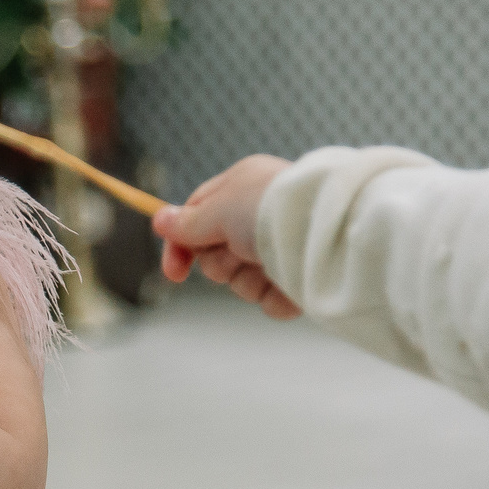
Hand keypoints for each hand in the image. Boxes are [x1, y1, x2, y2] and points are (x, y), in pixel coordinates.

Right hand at [153, 153, 300, 319]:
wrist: (327, 232)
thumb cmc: (271, 208)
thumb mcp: (219, 208)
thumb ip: (188, 221)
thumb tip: (160, 220)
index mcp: (242, 188)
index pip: (197, 216)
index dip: (181, 245)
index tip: (174, 273)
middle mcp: (260, 218)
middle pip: (216, 256)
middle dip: (222, 263)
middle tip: (240, 251)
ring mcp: (281, 250)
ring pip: (242, 282)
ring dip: (249, 280)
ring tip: (270, 266)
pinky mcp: (300, 279)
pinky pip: (271, 299)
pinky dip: (277, 296)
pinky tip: (289, 284)